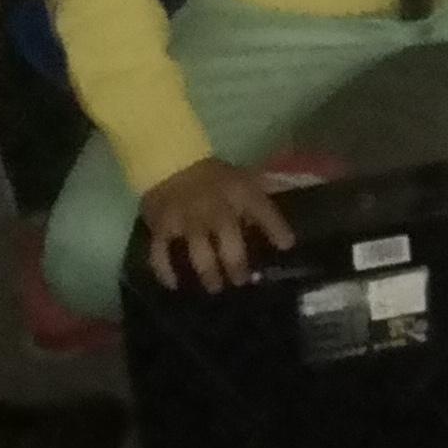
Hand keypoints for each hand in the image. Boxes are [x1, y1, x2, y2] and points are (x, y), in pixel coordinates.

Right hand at [138, 158, 296, 293]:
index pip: (263, 210)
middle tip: (242, 280)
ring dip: (209, 275)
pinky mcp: (161, 227)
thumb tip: (281, 230)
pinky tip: (175, 284)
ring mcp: (187, 220)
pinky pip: (160, 255)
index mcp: (238, 192)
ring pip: (200, 254)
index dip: (277, 228)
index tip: (286, 246)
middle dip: (237, 265)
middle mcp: (215, 208)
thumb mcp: (243, 179)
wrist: (171, 161)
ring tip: (215, 286)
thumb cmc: (214, 175)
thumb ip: (260, 202)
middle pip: (229, 243)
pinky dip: (165, 272)